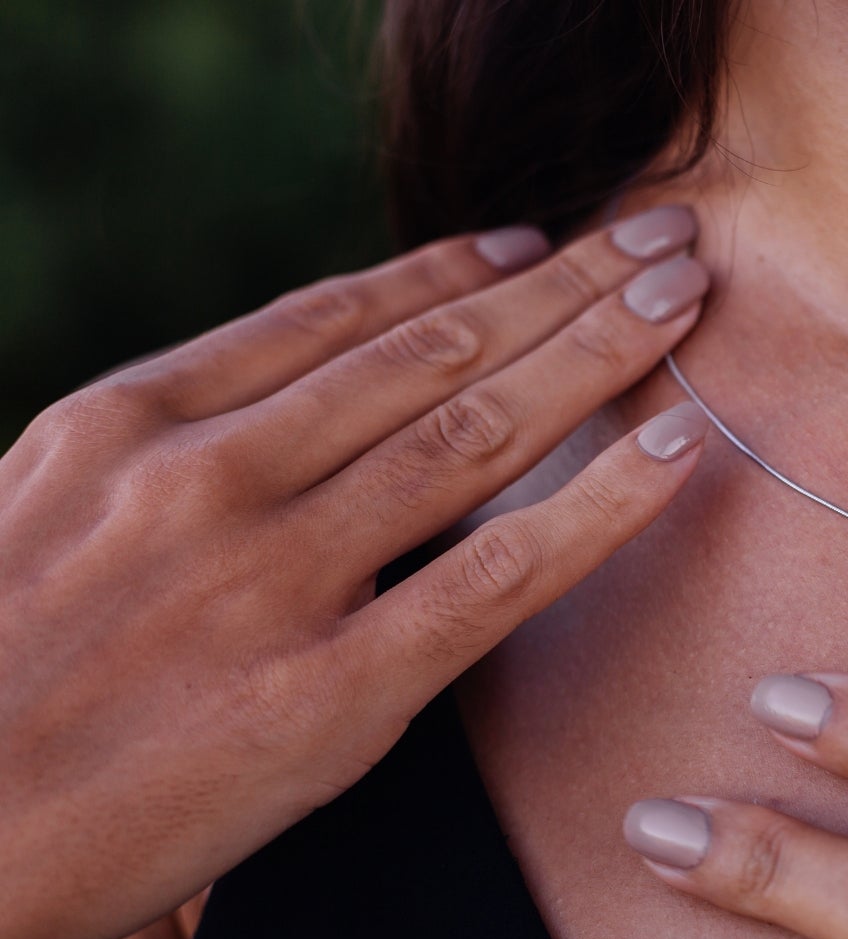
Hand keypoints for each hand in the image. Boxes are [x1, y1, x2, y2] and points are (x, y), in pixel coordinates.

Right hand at [0, 207, 711, 938]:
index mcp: (137, 421)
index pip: (337, 316)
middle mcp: (214, 478)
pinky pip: (498, 577)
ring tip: (684, 301)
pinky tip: (677, 451)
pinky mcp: (334, 694)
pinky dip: (600, 507)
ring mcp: (278, 581)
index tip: (538, 241)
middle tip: (657, 236)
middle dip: (562, 284)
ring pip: (478, 433)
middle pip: (431, 352)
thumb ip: (168, 442)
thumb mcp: (40, 507)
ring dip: (599, 353)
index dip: (456, 268)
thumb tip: (291, 390)